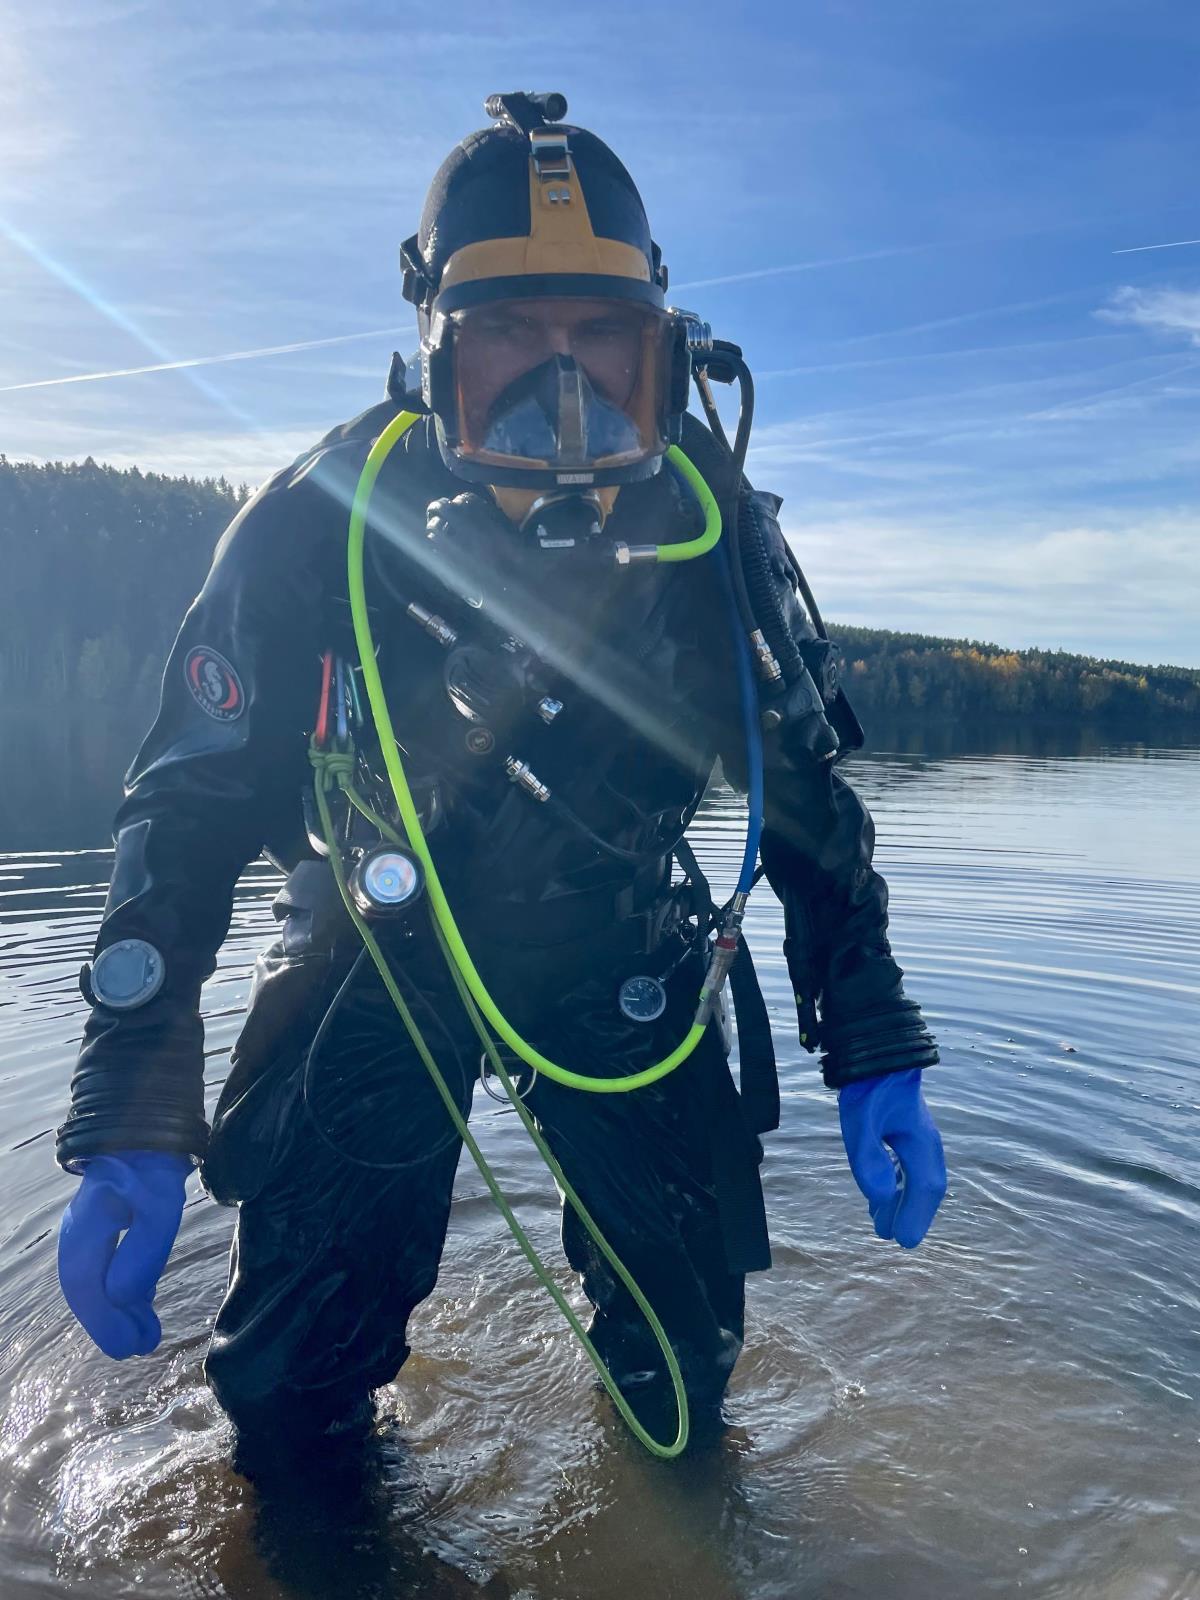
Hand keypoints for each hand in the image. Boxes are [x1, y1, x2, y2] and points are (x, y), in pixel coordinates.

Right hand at [58, 1149, 190, 1357]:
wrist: (151, 1122)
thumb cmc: (156, 1161)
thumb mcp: (159, 1208)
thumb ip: (142, 1254)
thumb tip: (124, 1300)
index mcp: (85, 1229)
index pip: (89, 1288)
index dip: (108, 1322)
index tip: (132, 1347)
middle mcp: (79, 1231)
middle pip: (87, 1288)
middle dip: (111, 1321)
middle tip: (140, 1346)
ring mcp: (90, 1225)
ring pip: (95, 1278)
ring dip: (116, 1307)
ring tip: (143, 1332)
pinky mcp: (106, 1219)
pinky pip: (104, 1264)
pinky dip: (119, 1287)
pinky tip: (139, 1299)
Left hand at [838, 1069, 945, 1247]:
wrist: (876, 1050)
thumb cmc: (868, 1084)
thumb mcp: (860, 1121)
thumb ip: (869, 1158)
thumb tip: (881, 1197)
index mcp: (921, 1144)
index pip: (924, 1188)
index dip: (915, 1216)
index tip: (902, 1241)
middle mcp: (926, 1143)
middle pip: (924, 1187)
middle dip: (910, 1213)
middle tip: (892, 1236)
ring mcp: (918, 1135)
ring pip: (917, 1176)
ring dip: (903, 1200)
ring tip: (882, 1220)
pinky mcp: (906, 1128)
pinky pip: (909, 1164)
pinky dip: (899, 1183)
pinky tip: (884, 1191)